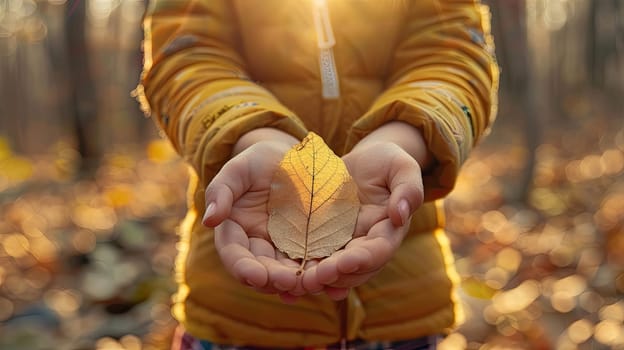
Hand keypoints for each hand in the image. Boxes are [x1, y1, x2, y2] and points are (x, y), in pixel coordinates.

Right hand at [202, 136, 305, 300]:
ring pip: (286, 271)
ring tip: (306, 283)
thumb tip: (209, 221)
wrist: (292, 157)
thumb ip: (221, 191)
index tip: (256, 276)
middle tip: (288, 282)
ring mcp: (284, 247)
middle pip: (262, 269)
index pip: (234, 253)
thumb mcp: (238, 169)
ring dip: (296, 281)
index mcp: (235, 230)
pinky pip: (312, 261)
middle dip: (273, 279)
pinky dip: (316, 271)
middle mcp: (258, 244)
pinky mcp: (308, 244)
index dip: (243, 268)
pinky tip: (326, 276)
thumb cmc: (259, 161)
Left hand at [302, 134, 425, 299]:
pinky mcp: (322, 240)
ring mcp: (343, 246)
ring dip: (317, 280)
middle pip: (353, 269)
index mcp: (388, 231)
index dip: (363, 259)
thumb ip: (408, 188)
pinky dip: (302, 271)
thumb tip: (401, 214)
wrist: (360, 163)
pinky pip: (312, 259)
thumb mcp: (401, 167)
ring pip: (332, 271)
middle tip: (315, 278)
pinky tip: (286, 279)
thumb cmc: (386, 162)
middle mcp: (366, 245)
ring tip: (299, 282)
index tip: (346, 261)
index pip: (379, 250)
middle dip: (335, 275)